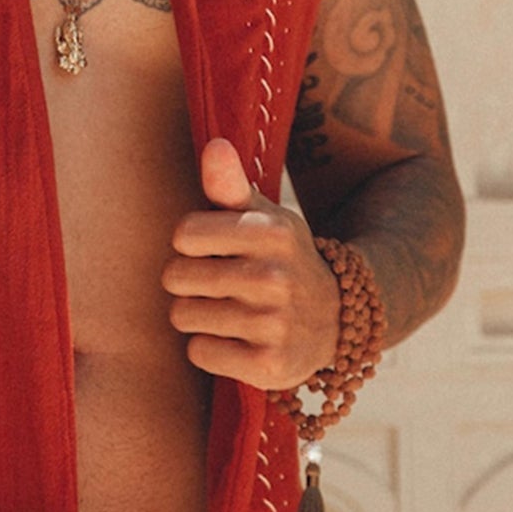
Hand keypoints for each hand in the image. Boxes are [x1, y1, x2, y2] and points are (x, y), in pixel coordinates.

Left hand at [161, 137, 339, 391]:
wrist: (336, 319)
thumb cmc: (280, 258)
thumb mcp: (264, 217)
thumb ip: (230, 184)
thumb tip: (214, 146)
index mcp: (273, 231)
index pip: (184, 234)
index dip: (190, 243)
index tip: (212, 248)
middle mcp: (275, 277)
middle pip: (176, 277)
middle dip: (187, 281)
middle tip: (218, 284)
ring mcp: (274, 324)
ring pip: (183, 316)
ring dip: (196, 316)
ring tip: (227, 311)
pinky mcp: (269, 365)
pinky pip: (199, 352)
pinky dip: (210, 349)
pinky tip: (237, 340)